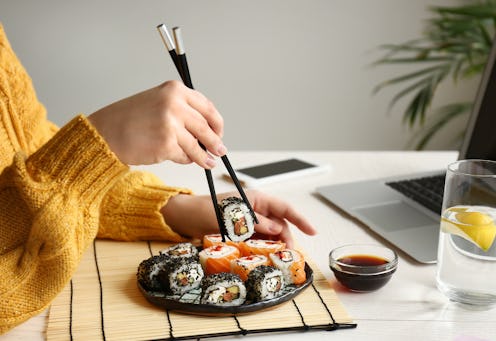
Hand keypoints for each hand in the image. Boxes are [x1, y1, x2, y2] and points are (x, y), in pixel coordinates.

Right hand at [87, 80, 225, 166]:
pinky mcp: (166, 144)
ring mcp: (171, 124)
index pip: (207, 107)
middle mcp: (175, 104)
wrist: (104, 133)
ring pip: (198, 144)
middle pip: (206, 126)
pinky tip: (181, 159)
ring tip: (209, 162)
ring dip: (205, 156)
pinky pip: (184, 155)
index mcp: (174, 90)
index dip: (216, 122)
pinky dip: (185, 159)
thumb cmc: (128, 120)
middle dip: (215, 141)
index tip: (219, 132)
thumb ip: (181, 110)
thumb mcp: (157, 102)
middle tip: (220, 150)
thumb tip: (205, 130)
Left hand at [161, 190, 316, 247]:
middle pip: (279, 224)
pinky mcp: (242, 234)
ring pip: (270, 235)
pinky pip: (258, 242)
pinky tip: (264, 258)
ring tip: (277, 258)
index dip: (299, 219)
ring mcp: (249, 222)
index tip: (312, 230)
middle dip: (286, 238)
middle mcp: (256, 210)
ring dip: (274, 246)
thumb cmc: (205, 210)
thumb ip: (254, 221)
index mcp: (256, 199)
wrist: (186, 219)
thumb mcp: (231, 215)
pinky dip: (262, 249)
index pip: (284, 208)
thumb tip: (276, 229)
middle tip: (289, 254)